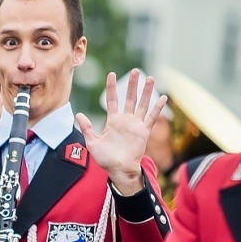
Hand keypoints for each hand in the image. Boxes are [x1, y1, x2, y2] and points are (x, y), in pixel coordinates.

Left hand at [76, 69, 166, 194]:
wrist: (118, 170)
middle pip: (129, 98)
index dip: (112, 88)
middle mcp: (125, 120)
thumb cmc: (105, 159)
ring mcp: (136, 125)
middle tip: (135, 71)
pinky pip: (152, 117)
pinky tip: (162, 97)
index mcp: (113, 121)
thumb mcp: (92, 143)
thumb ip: (86, 128)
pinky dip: (157, 108)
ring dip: (146, 92)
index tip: (111, 74)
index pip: (112, 100)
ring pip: (142, 104)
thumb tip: (78, 114)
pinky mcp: (144, 132)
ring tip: (150, 78)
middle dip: (132, 85)